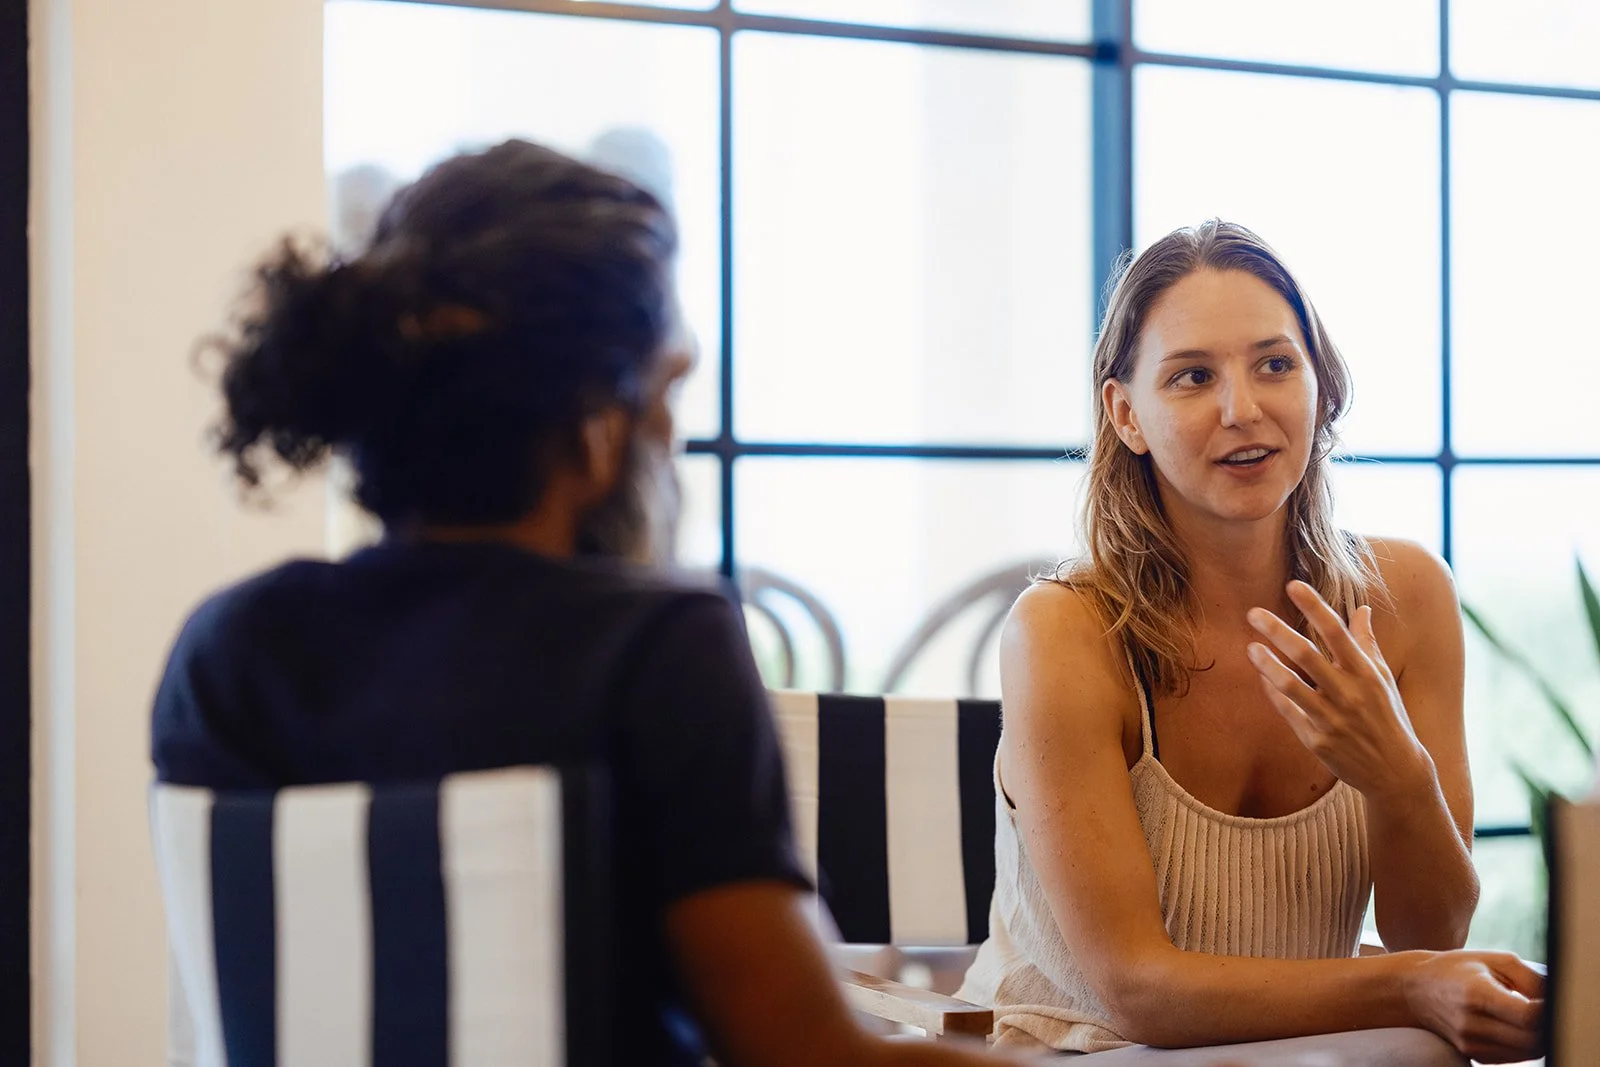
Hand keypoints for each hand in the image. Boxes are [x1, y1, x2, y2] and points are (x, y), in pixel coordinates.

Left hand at [1245, 581, 1431, 801]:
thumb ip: (1367, 643)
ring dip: (1266, 664)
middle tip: (1252, 612)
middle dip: (1277, 631)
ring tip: (1250, 647)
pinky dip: (1272, 692)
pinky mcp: (1316, 740)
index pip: (1336, 632)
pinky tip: (1261, 675)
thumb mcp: (1383, 678)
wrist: (1395, 771)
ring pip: (1290, 685)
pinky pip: (1287, 710)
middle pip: (1306, 655)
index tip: (1293, 585)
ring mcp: (1331, 718)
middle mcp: (1348, 693)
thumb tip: (1361, 608)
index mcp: (1366, 673)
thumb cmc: (1388, 716)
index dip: (1314, 607)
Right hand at [1403, 951, 1543, 1062]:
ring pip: (1527, 1051)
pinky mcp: (1473, 1054)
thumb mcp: (1494, 960)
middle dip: (1548, 1026)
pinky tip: (1516, 1026)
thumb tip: (1557, 999)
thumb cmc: (1458, 969)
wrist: (1415, 988)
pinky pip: (1514, 1056)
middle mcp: (1471, 1023)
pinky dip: (1524, 1044)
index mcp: (1476, 993)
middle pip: (1532, 1039)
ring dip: (1538, 1037)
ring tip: (1530, 1016)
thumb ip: (1531, 979)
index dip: (1548, 1012)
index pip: (1528, 1017)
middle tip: (1546, 1009)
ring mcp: (1470, 1043)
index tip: (1551, 1001)